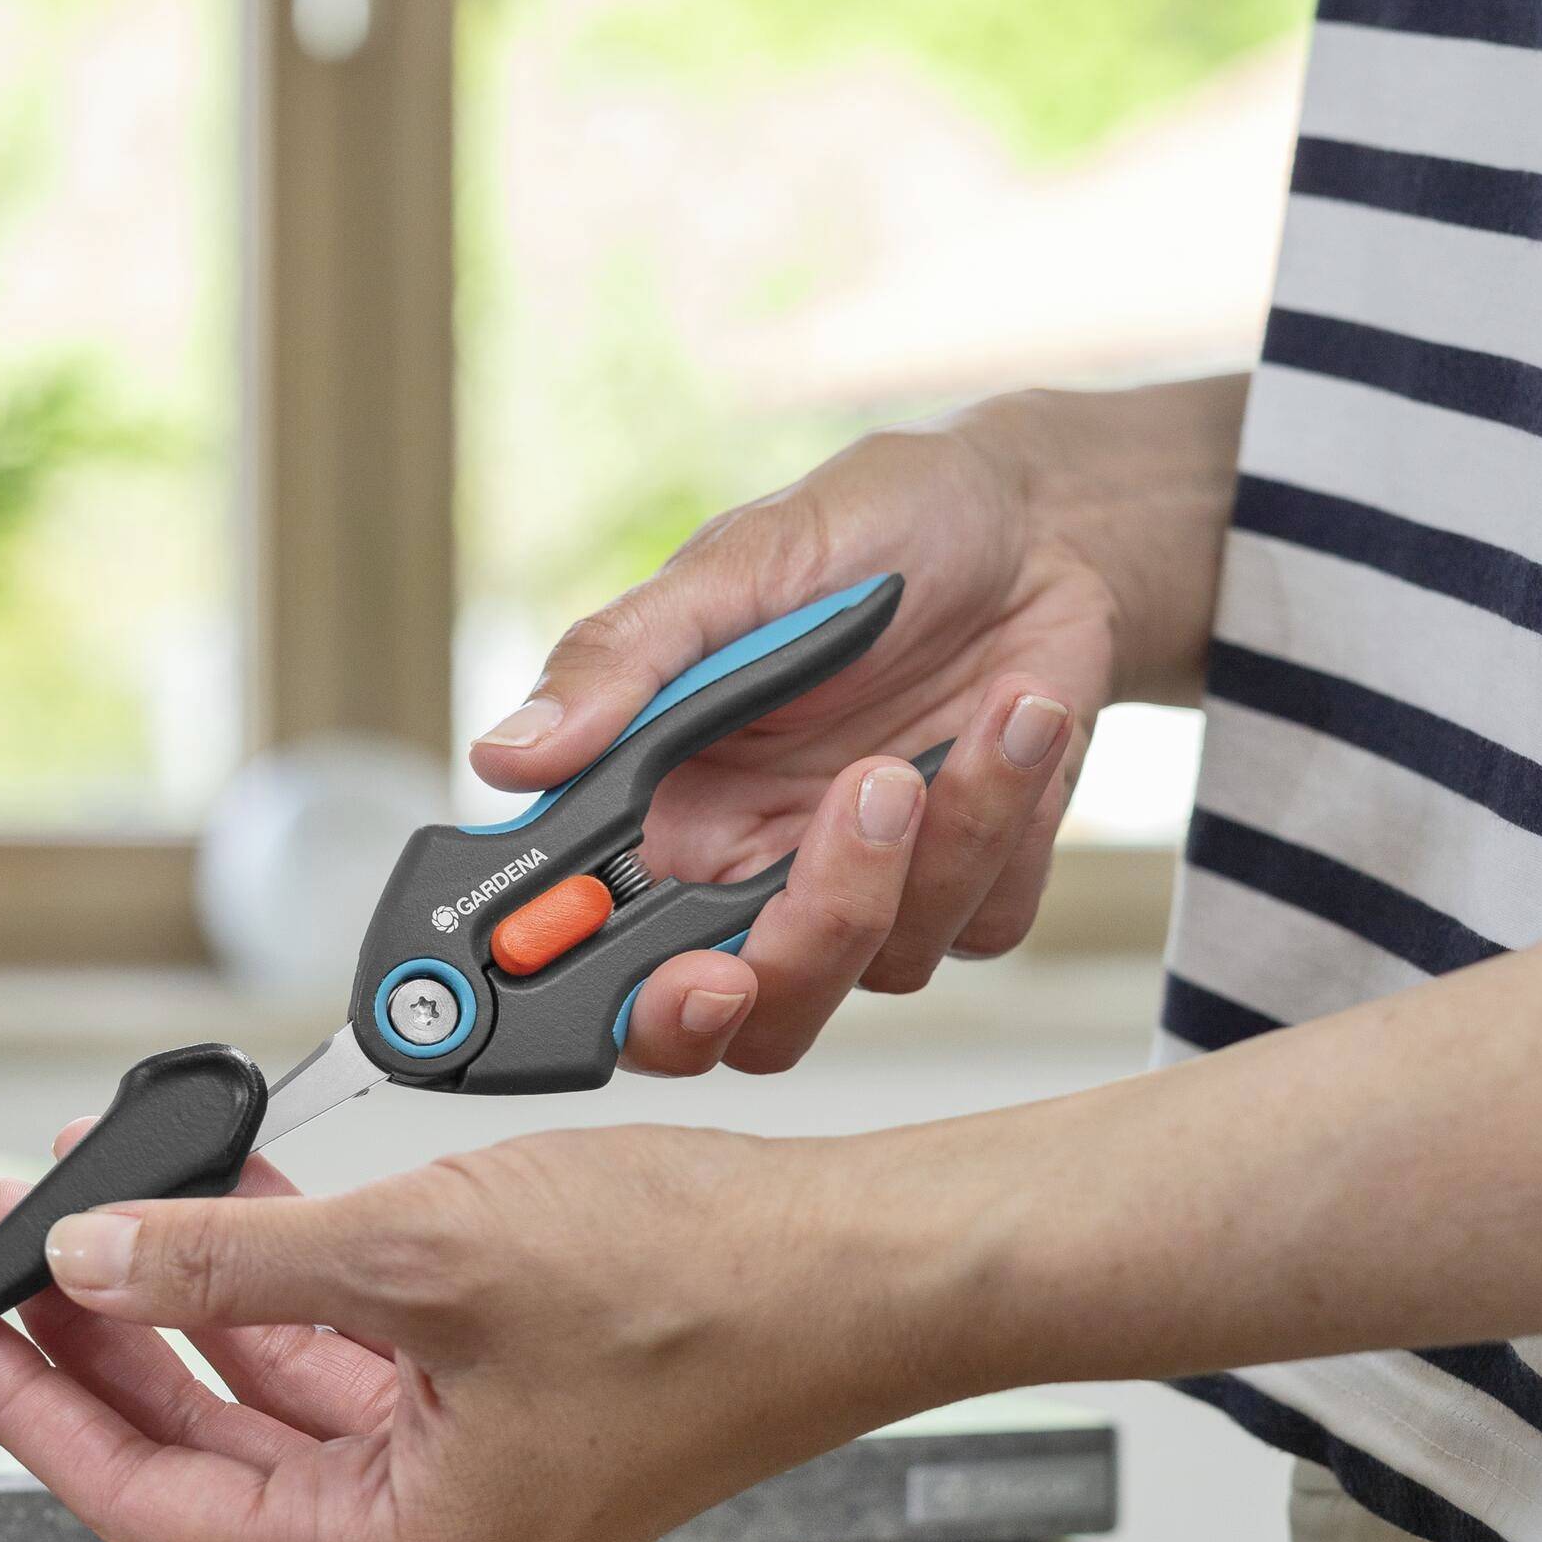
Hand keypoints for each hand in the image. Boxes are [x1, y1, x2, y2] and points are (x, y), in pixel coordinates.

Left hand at [0, 1118, 926, 1541]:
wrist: (868, 1266)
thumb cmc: (703, 1291)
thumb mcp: (426, 1253)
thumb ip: (237, 1259)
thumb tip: (97, 1256)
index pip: (153, 1501)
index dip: (36, 1408)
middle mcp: (428, 1529)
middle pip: (203, 1443)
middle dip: (98, 1330)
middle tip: (9, 1239)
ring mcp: (475, 1465)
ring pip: (276, 1384)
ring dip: (190, 1282)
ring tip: (110, 1183)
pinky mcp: (514, 1395)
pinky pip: (358, 1343)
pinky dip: (287, 1270)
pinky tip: (241, 1185)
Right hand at [466, 386, 1239, 1075]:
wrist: (1037, 522)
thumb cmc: (875, 525)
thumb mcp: (739, 567)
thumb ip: (623, 664)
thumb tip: (504, 756)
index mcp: (663, 809)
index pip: (604, 965)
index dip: (633, 1006)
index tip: (691, 979)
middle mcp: (749, 869)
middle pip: (746, 1019)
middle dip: (806, 948)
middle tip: (860, 808)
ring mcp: (862, 889)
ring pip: (880, 967)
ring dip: (943, 838)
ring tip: (985, 705)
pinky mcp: (966, 885)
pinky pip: (983, 921)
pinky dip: (1011, 820)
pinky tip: (1020, 719)